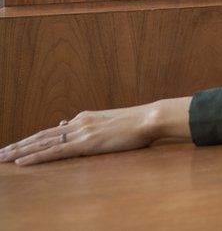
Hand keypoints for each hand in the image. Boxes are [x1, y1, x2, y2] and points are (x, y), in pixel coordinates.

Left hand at [0, 105, 162, 166]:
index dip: (31, 140)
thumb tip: (65, 125)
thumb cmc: (136, 123)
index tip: (15, 147)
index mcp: (84, 118)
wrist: (149, 119)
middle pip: (40, 136)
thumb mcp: (109, 122)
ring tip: (1, 157)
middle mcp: (78, 123)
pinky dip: (35, 157)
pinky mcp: (85, 143)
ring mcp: (80, 132)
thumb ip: (88, 124)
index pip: (51, 131)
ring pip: (42, 143)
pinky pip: (55, 151)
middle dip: (18, 145)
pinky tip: (20, 161)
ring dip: (19, 151)